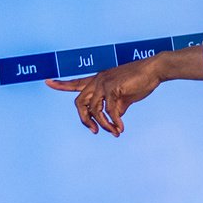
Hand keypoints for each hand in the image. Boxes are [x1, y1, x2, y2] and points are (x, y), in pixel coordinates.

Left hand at [45, 47, 200, 134]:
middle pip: (79, 103)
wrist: (154, 70)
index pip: (75, 82)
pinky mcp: (113, 89)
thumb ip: (116, 107)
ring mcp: (104, 84)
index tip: (47, 81)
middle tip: (94, 131)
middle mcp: (97, 81)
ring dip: (103, 125)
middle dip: (84, 120)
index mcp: (98, 80)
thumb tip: (114, 120)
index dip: (61, 84)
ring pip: (94, 110)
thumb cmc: (141, 81)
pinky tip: (121, 128)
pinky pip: (109, 111)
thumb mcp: (125, 96)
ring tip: (114, 132)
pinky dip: (114, 122)